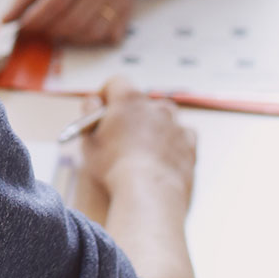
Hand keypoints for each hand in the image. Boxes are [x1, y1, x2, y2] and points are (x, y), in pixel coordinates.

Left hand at [4, 0, 153, 42]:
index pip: (56, 1)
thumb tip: (7, 20)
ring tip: (55, 28)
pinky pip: (106, 36)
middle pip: (73, 20)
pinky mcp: (128, 9)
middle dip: (50, 30)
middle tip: (38, 29)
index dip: (37, 19)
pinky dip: (87, 39)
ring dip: (68, 38)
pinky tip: (76, 29)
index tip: (23, 27)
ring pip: (90, 32)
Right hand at [73, 78, 196, 222]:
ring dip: (153, 127)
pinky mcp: (190, 145)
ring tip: (142, 150)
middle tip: (119, 135)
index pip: (116, 83)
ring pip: (164, 117)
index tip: (100, 111)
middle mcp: (155, 106)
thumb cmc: (114, 169)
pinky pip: (182, 136)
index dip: (106, 95)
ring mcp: (176, 124)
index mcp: (129, 99)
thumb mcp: (89, 141)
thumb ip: (90, 116)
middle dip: (130, 114)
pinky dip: (173, 143)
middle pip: (140, 102)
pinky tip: (162, 158)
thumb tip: (94, 102)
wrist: (149, 194)